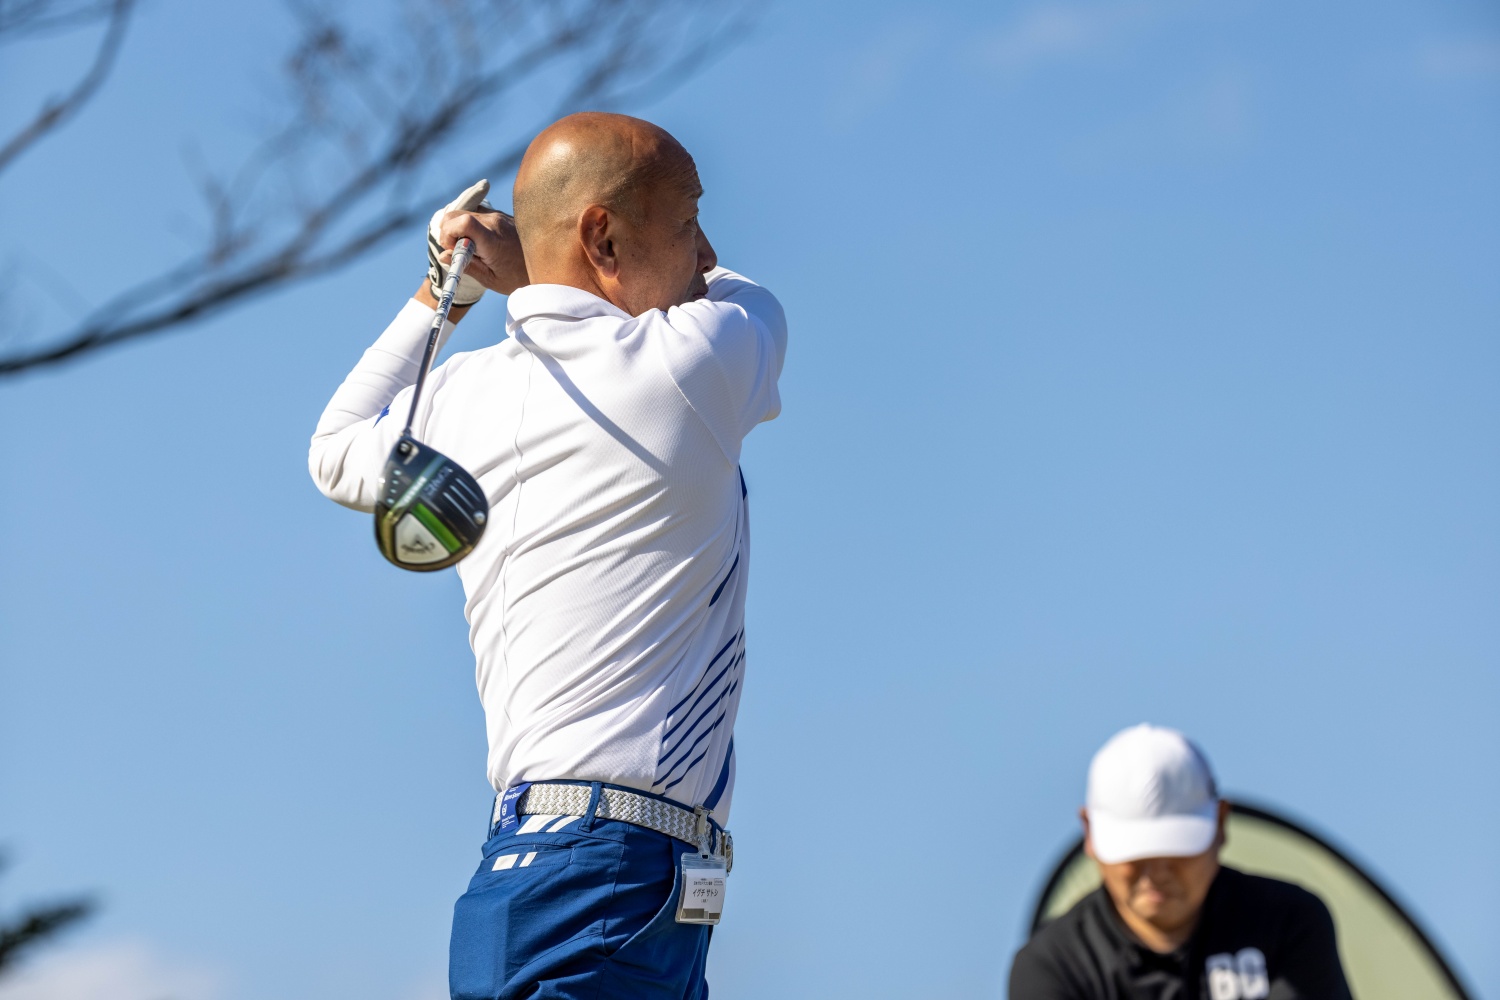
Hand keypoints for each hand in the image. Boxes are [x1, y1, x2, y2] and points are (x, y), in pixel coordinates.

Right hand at [428, 179, 529, 299]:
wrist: (548, 265)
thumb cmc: (520, 278)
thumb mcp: (492, 279)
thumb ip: (467, 266)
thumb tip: (443, 255)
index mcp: (493, 240)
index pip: (463, 222)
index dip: (449, 234)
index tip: (452, 250)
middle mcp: (494, 223)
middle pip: (456, 215)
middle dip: (448, 233)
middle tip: (458, 252)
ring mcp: (497, 216)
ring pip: (463, 213)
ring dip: (457, 229)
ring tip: (470, 249)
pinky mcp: (499, 215)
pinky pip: (474, 214)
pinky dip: (467, 226)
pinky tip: (477, 242)